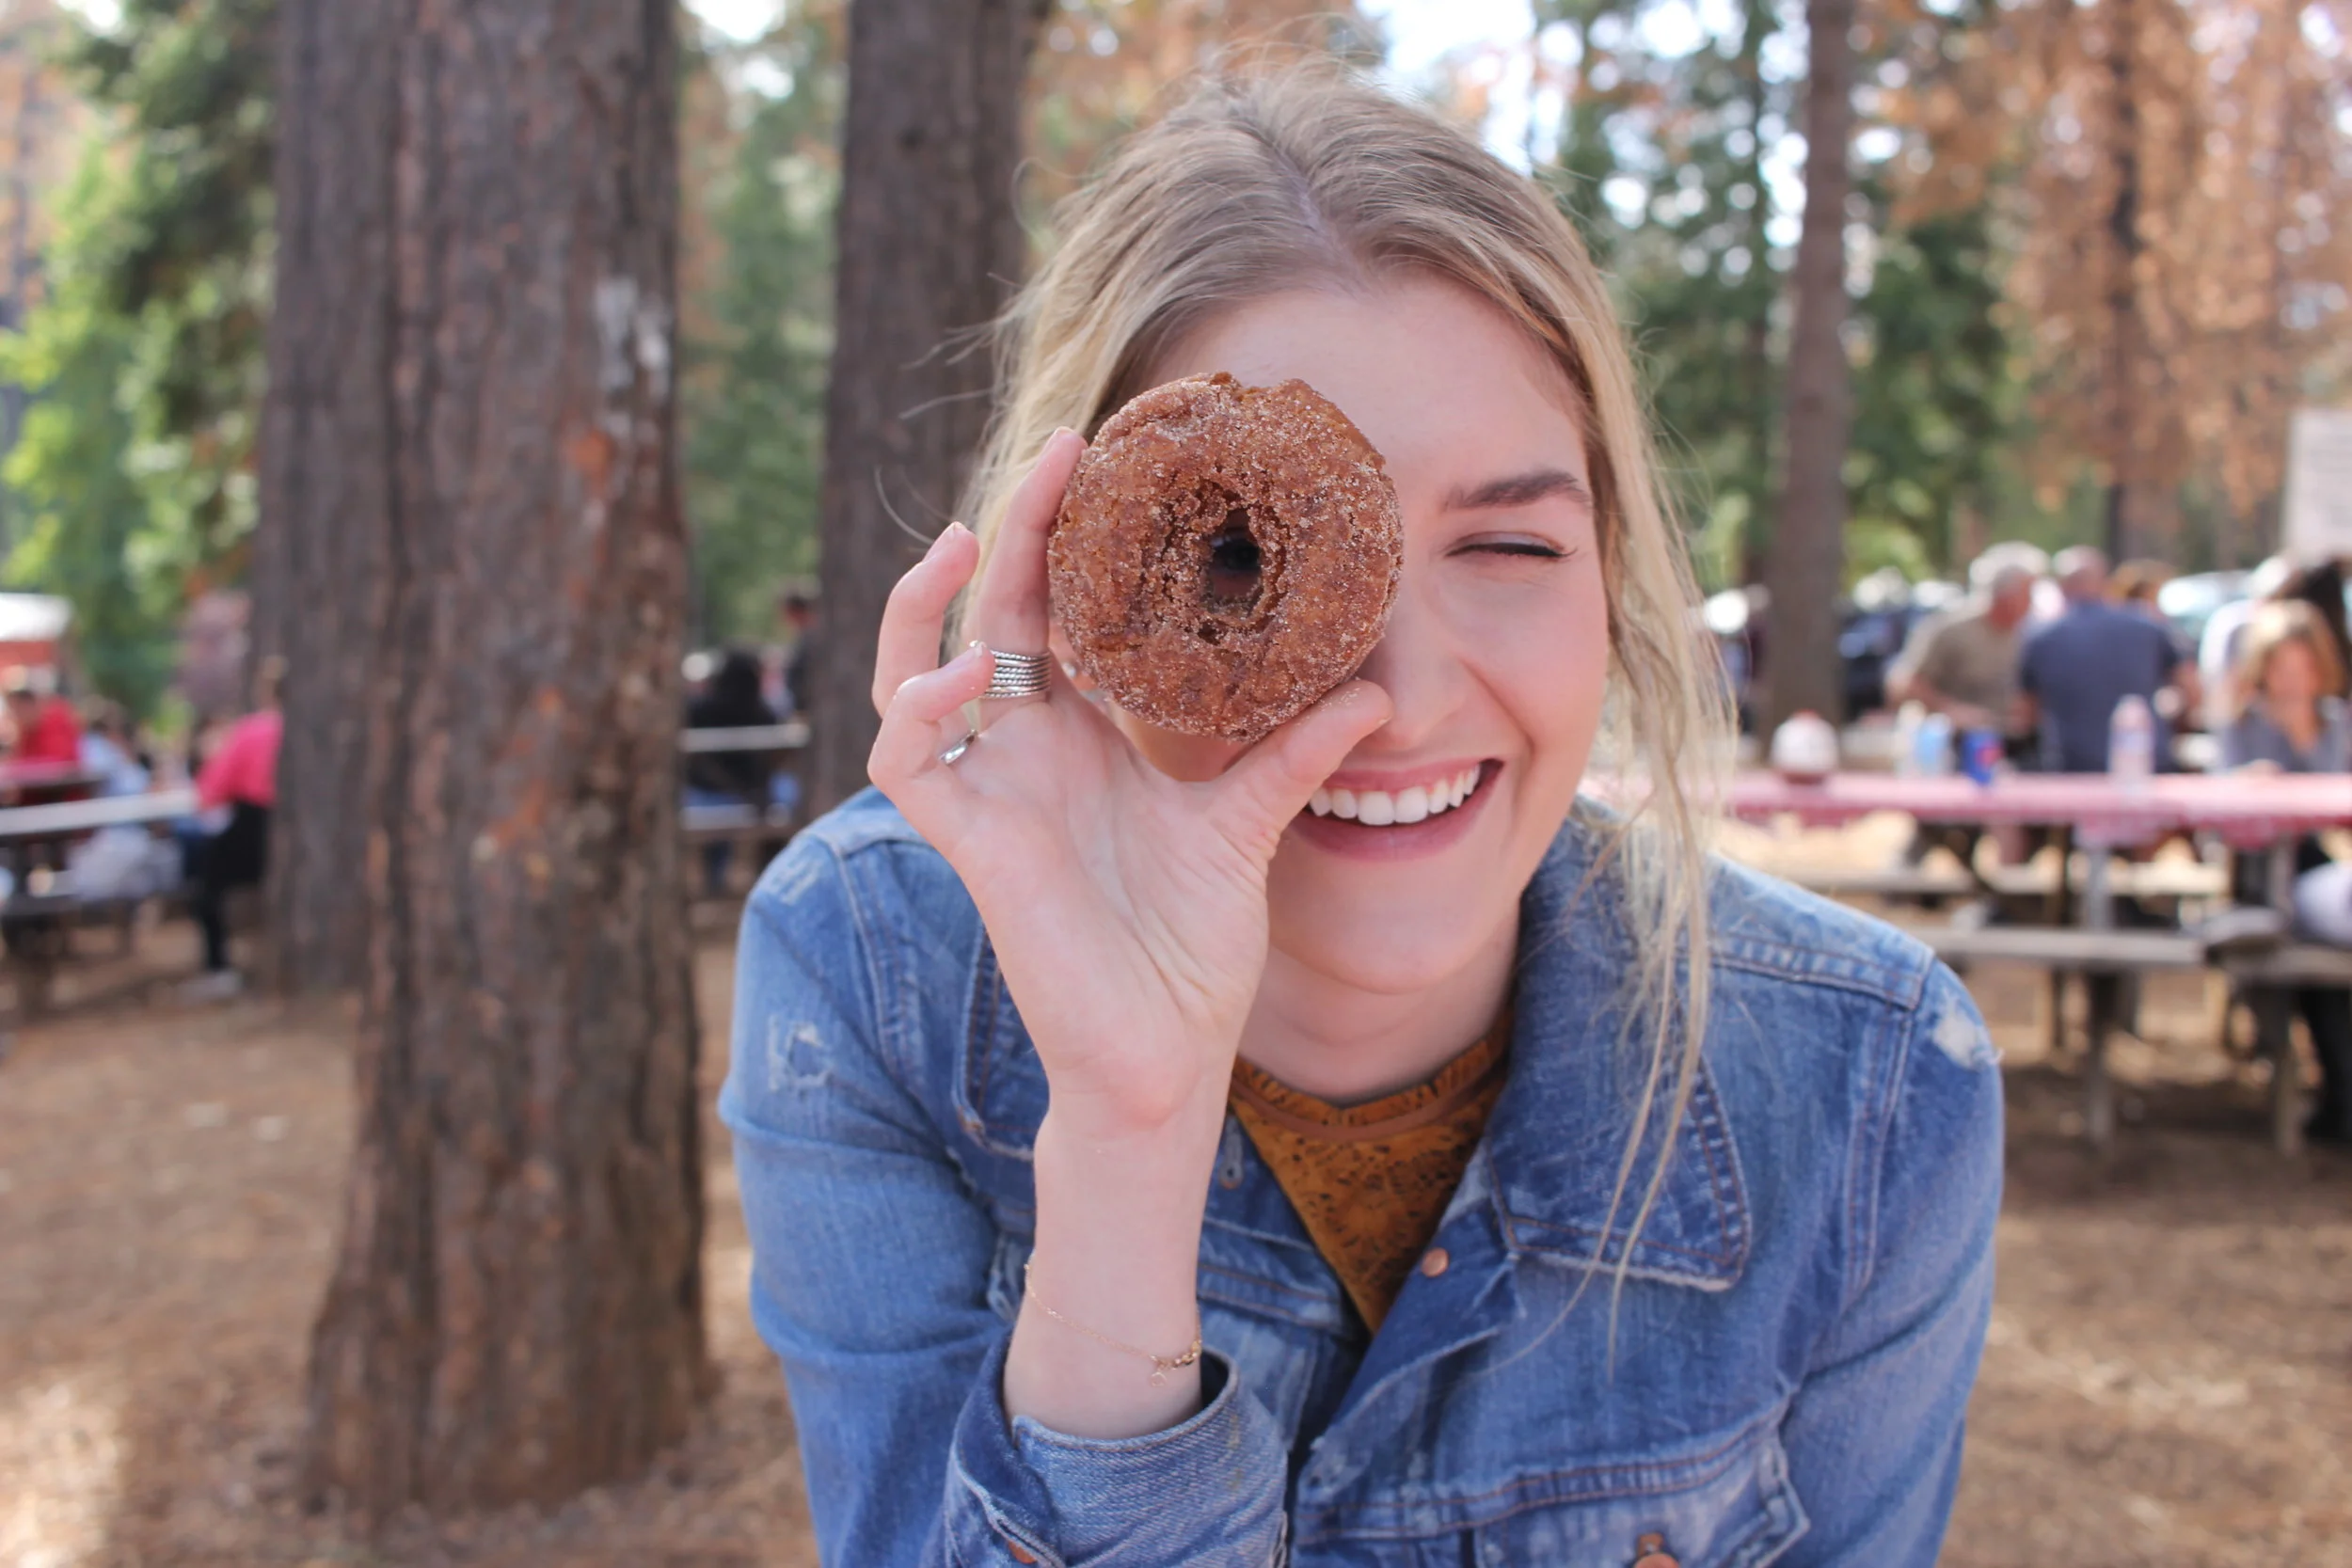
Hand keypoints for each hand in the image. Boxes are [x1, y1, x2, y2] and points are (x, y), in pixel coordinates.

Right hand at [867, 429, 1390, 1141]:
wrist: (1164, 1055)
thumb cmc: (1191, 947)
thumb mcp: (1248, 825)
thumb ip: (1294, 752)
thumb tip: (1374, 691)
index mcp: (1087, 735)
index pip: (1064, 611)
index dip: (1074, 536)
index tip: (1113, 459)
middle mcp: (1029, 751)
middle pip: (995, 614)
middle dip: (1016, 528)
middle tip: (1061, 452)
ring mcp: (992, 793)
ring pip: (912, 675)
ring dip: (921, 606)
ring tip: (961, 543)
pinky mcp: (969, 843)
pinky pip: (906, 762)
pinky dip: (918, 708)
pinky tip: (968, 673)